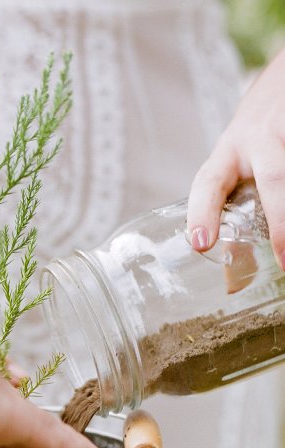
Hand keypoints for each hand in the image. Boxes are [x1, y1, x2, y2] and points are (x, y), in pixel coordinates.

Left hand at [187, 47, 284, 267]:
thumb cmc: (258, 134)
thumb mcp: (237, 161)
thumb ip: (233, 206)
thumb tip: (233, 282)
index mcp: (229, 151)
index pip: (209, 182)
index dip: (202, 212)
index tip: (201, 243)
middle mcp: (259, 137)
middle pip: (272, 177)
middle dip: (280, 220)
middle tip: (284, 258)